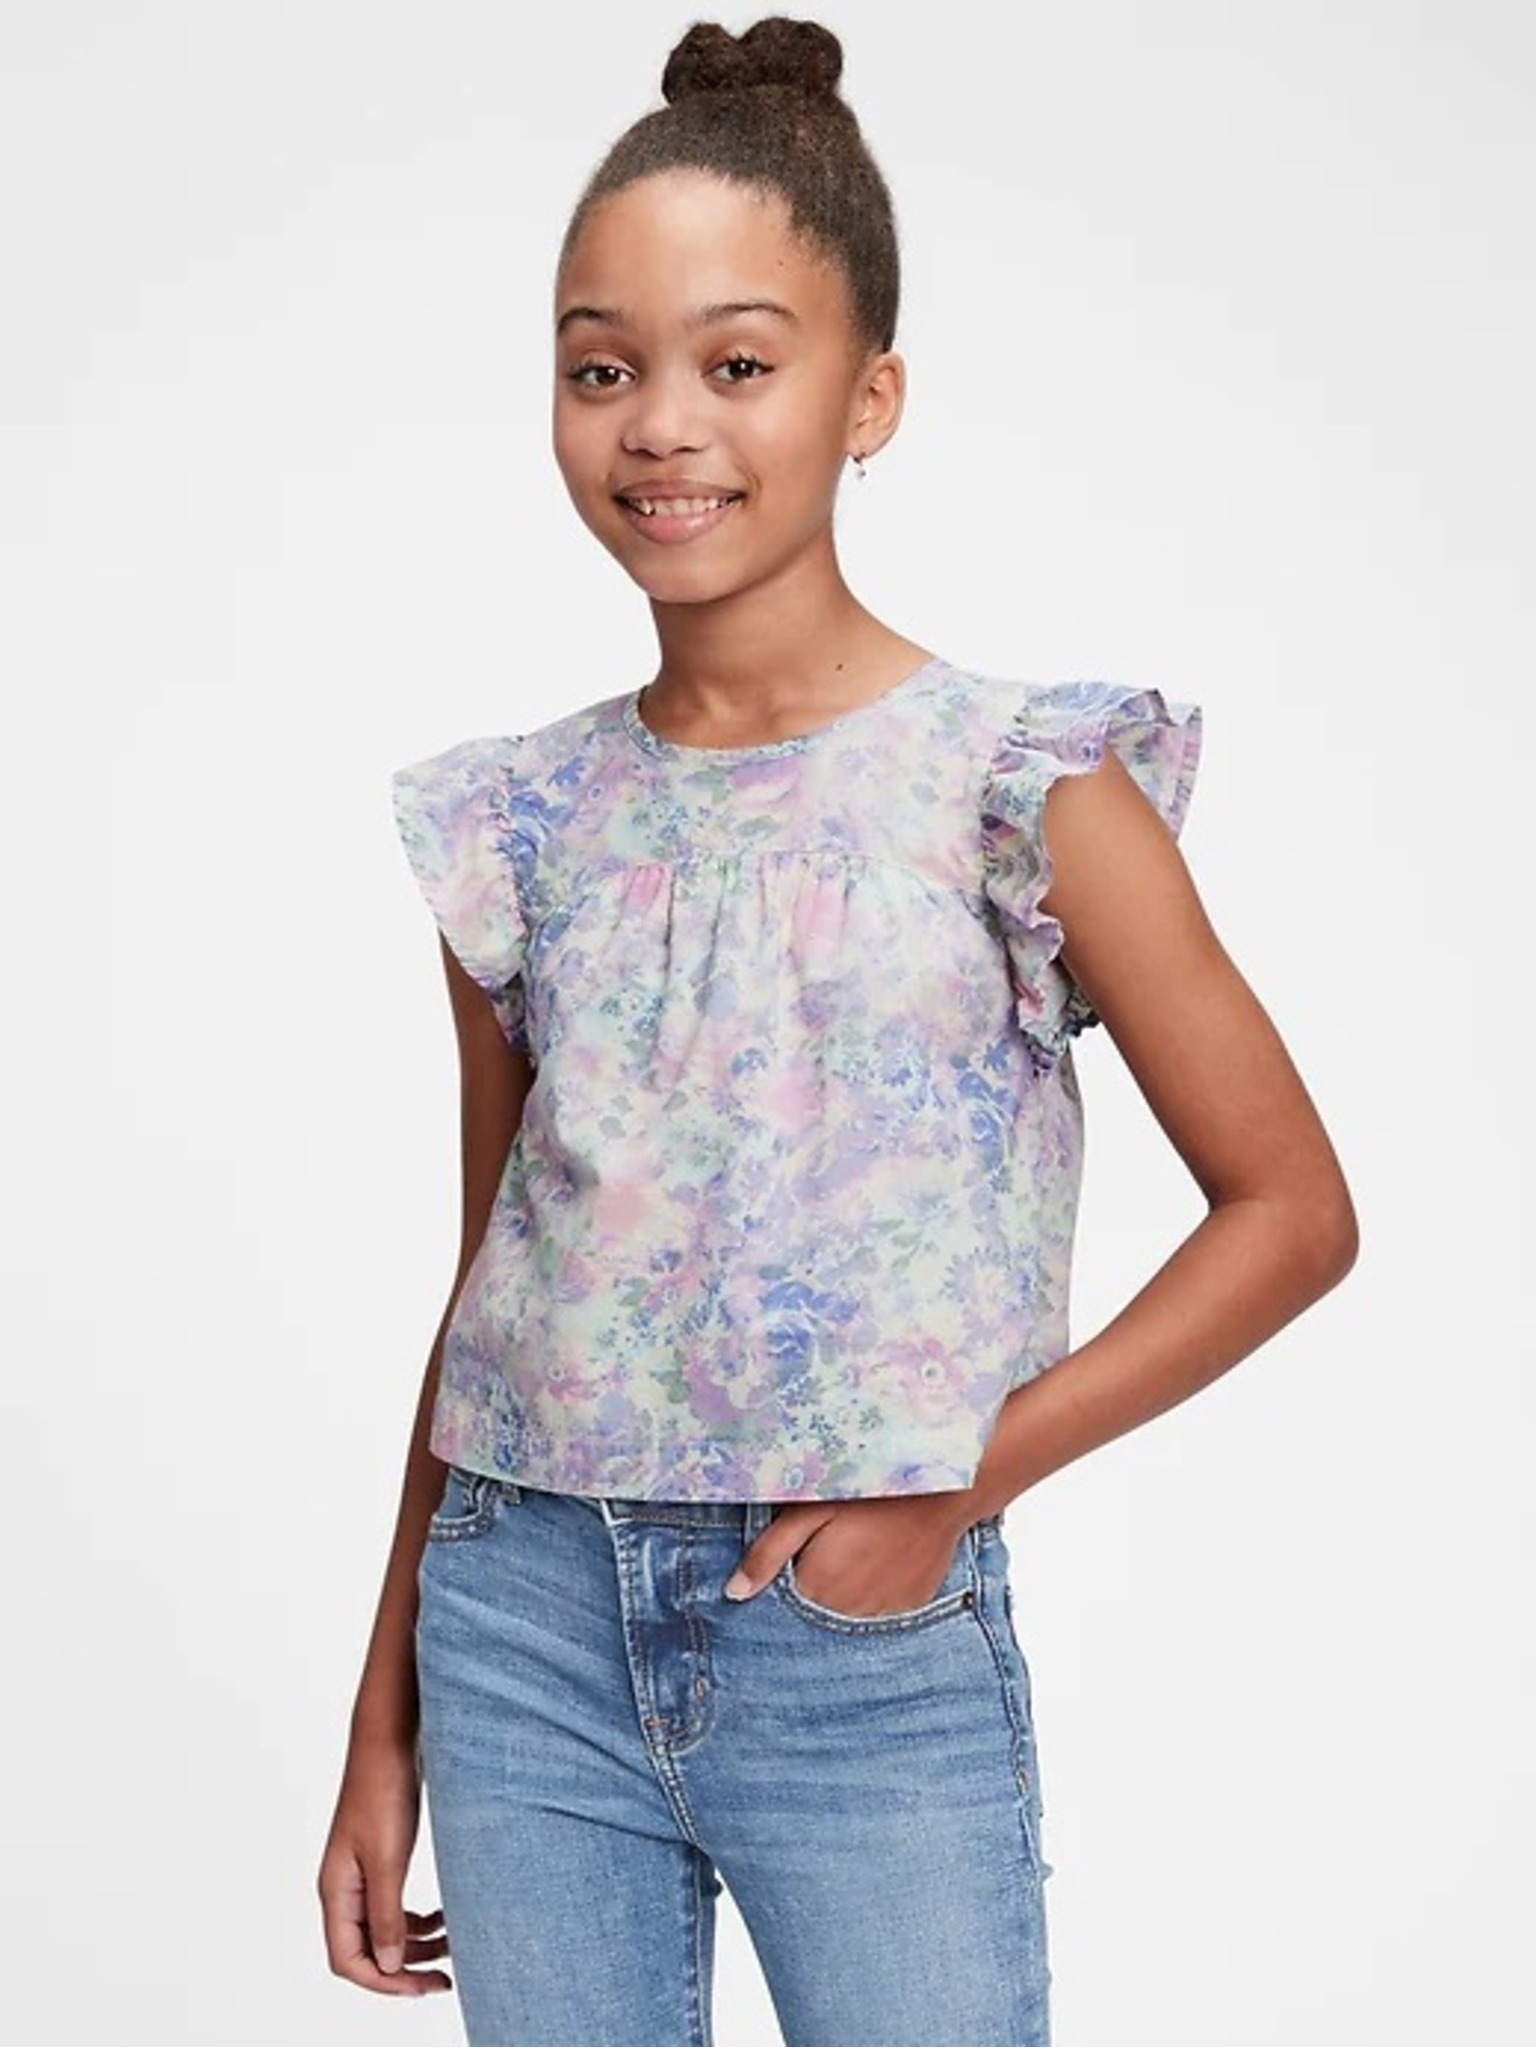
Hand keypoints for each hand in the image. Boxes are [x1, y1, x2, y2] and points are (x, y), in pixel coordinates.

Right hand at [317, 1732, 452, 1998]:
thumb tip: (388, 1963)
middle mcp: (344, 1886)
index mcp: (336, 1890)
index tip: (423, 1988)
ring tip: (451, 1946)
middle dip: (403, 1969)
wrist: (390, 1738)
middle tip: (444, 1979)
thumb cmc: (383, 1789)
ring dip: (414, 1945)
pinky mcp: (381, 1857)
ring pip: (383, 1929)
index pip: (348, 1960)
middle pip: (366, 1951)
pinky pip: (394, 1905)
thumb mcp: (388, 1857)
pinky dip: (417, 1919)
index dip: (383, 1982)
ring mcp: (361, 1872)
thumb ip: (385, 1913)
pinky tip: (442, 1917)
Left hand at [724, 1494, 974, 1616]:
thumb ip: (769, 1553)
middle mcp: (848, 1613)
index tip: (803, 1545)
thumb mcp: (809, 1510)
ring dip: (850, 1585)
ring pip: (851, 1608)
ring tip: (864, 1542)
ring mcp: (884, 1613)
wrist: (943, 1488)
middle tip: (837, 1538)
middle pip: (817, 1606)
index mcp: (816, 1589)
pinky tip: (887, 1552)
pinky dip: (880, 1585)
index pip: (784, 1599)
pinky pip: (884, 1604)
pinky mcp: (912, 1605)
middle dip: (817, 1578)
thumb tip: (733, 1593)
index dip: (789, 1569)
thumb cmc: (869, 1490)